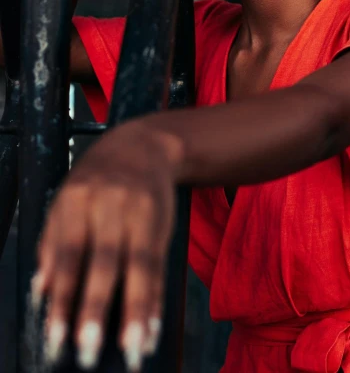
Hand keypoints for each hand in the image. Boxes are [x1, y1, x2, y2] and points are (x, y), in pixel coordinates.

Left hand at [33, 119, 181, 370]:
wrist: (144, 144)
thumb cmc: (97, 180)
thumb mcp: (66, 200)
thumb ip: (52, 243)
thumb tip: (42, 291)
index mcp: (77, 199)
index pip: (68, 253)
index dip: (62, 296)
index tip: (55, 336)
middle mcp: (111, 204)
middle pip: (104, 260)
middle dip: (95, 306)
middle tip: (87, 348)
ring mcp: (141, 212)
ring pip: (139, 266)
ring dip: (135, 310)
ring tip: (131, 347)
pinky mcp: (163, 223)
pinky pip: (160, 265)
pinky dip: (156, 300)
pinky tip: (152, 327)